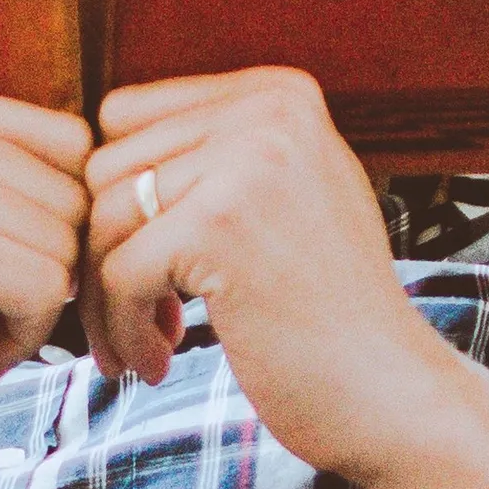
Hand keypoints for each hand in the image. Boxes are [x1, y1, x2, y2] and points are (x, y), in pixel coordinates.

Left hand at [80, 69, 466, 487]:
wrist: (390, 395)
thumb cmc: (329, 312)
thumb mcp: (289, 196)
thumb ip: (214, 153)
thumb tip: (98, 137)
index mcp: (279, 93)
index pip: (126, 118)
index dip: (118, 199)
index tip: (145, 266)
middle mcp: (267, 111)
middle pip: (106, 167)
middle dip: (106, 251)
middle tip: (146, 317)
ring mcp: (245, 164)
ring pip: (102, 221)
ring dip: (108, 299)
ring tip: (149, 346)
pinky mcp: (218, 227)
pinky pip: (117, 273)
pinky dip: (123, 331)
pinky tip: (157, 366)